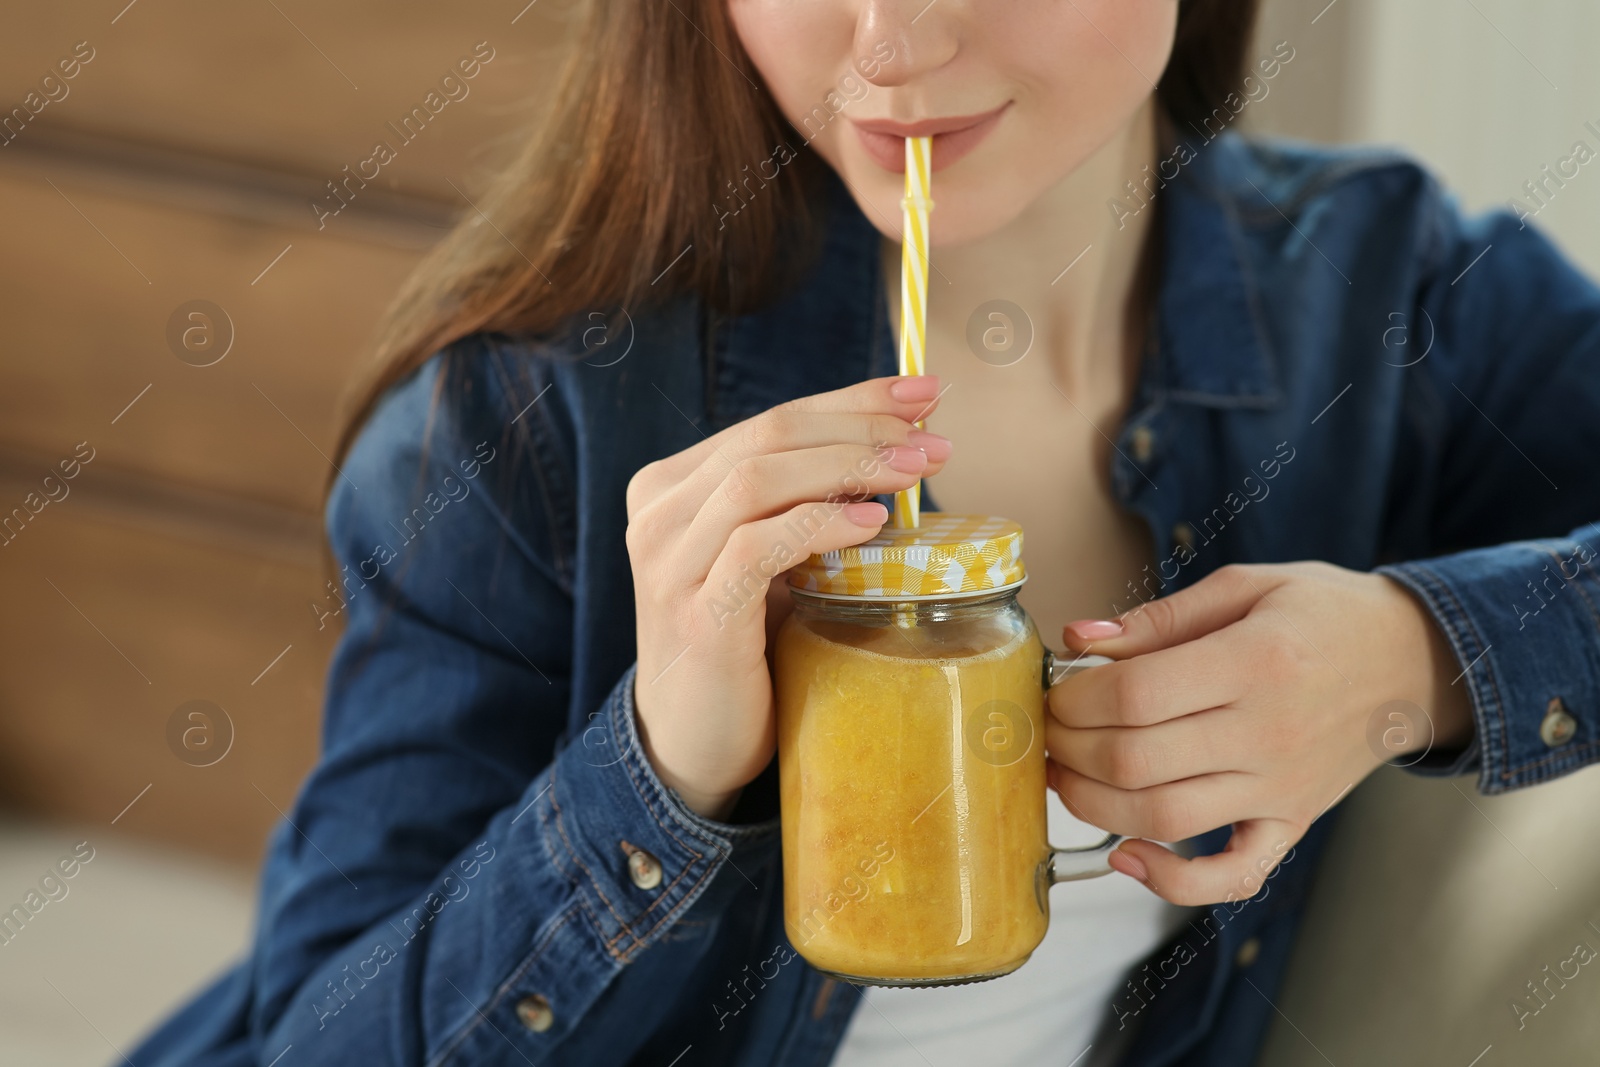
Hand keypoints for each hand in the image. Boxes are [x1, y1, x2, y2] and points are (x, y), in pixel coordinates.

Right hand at [626, 376, 950, 819]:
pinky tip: (871, 523)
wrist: (694, 744)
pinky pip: (757, 546)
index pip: (772, 421)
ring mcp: (667, 562)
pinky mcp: (694, 612)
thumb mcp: (767, 561)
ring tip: (915, 472)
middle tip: (932, 436)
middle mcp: (658, 513)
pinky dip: (819, 524)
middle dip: (861, 425)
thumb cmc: (744, 647)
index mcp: (672, 487)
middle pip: (769, 435)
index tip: (923, 393)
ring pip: (758, 478)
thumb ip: (802, 506)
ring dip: (849, 465)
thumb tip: (898, 450)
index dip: (852, 399)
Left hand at [1044, 562, 1473, 904]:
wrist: (1414, 660)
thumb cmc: (1325, 614)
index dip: (1076, 697)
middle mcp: (1269, 733)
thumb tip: (1079, 638)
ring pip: (1166, 819)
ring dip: (1093, 805)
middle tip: (1047, 730)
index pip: (1137, 694)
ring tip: (1062, 776)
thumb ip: (1159, 617)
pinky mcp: (1292, 824)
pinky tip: (1128, 856)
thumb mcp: (1248, 585)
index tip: (1054, 690)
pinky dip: (1173, 881)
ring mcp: (1281, 789)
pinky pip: (1231, 876)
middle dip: (1069, 748)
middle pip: (1138, 761)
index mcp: (1255, 662)